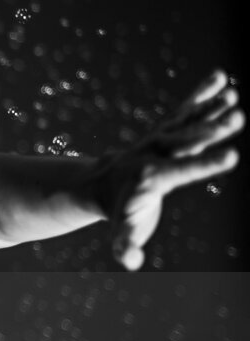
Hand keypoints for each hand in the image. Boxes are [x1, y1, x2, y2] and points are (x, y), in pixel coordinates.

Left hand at [93, 69, 243, 270]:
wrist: (103, 184)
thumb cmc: (120, 212)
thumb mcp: (121, 232)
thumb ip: (125, 246)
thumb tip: (130, 262)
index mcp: (152, 178)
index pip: (182, 170)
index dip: (206, 164)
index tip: (232, 157)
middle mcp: (156, 153)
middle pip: (187, 140)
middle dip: (211, 129)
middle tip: (238, 116)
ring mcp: (161, 139)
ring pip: (187, 121)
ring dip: (209, 107)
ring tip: (233, 95)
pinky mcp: (166, 130)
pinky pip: (185, 110)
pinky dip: (201, 95)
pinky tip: (220, 78)